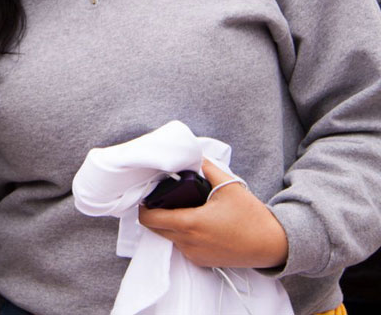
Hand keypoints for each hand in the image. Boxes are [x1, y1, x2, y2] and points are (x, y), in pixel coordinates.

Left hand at [138, 160, 288, 268]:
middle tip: (165, 199)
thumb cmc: (251, 216)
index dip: (144, 206)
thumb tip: (193, 155)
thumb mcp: (229, 186)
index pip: (150, 218)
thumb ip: (207, 168)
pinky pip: (182, 247)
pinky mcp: (201, 262)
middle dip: (154, 213)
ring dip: (169, 224)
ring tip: (183, 209)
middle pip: (154, 228)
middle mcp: (188, 242)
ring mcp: (194, 254)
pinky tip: (195, 223)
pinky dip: (182, 235)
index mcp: (191, 223)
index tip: (150, 195)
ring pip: (168, 237)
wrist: (272, 245)